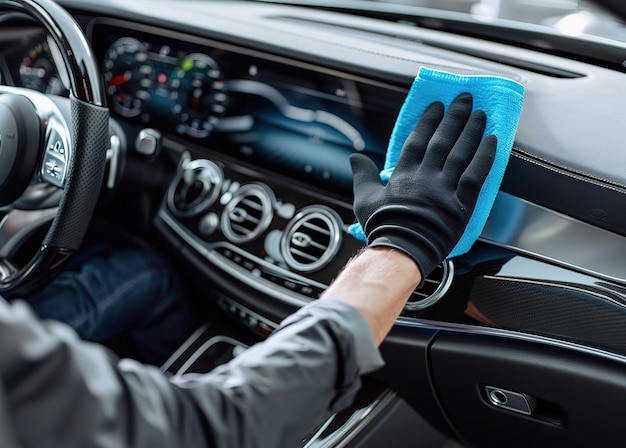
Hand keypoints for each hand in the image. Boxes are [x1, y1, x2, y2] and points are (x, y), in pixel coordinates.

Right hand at [350, 92, 496, 278]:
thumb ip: (362, 174)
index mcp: (403, 174)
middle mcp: (426, 176)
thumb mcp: (364, 199)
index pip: (418, 140)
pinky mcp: (461, 203)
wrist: (401, 251)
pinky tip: (492, 141)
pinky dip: (485, 157)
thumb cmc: (383, 228)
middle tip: (464, 99)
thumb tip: (355, 157)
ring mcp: (445, 189)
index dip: (429, 121)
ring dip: (471, 131)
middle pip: (443, 140)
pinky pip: (476, 175)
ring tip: (480, 114)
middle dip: (454, 117)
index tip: (437, 106)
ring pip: (461, 153)